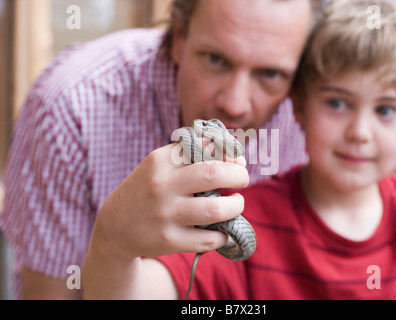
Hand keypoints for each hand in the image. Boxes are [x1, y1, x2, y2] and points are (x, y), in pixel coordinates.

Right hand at [89, 143, 248, 260]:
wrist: (114, 227)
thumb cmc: (147, 189)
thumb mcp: (160, 165)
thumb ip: (192, 154)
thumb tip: (236, 156)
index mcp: (160, 160)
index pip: (205, 147)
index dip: (229, 153)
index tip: (236, 161)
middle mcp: (162, 185)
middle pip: (214, 174)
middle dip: (239, 175)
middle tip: (242, 179)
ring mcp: (165, 215)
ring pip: (216, 210)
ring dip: (236, 206)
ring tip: (236, 204)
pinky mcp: (169, 240)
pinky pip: (209, 238)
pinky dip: (224, 234)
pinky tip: (222, 229)